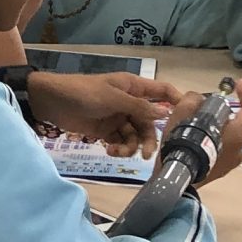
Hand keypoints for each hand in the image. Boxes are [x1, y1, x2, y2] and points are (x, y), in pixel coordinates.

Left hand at [24, 70, 172, 157]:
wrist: (51, 102)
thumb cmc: (83, 92)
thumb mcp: (112, 98)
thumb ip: (139, 107)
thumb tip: (166, 113)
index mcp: (134, 87)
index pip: (162, 91)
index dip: (176, 102)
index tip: (190, 119)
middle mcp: (130, 102)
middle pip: (150, 122)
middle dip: (150, 137)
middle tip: (147, 154)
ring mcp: (118, 117)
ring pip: (136, 135)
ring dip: (131, 146)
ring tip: (118, 152)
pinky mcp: (106, 131)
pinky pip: (121, 142)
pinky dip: (119, 148)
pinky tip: (110, 151)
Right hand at [164, 80, 241, 187]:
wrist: (173, 184)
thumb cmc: (179, 149)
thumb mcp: (179, 117)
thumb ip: (192, 102)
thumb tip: (199, 99)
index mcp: (235, 136)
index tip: (238, 83)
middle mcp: (239, 149)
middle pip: (238, 122)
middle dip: (225, 110)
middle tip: (208, 103)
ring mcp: (232, 161)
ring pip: (230, 134)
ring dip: (219, 124)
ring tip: (198, 119)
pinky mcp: (223, 169)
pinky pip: (224, 146)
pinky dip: (215, 136)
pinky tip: (198, 136)